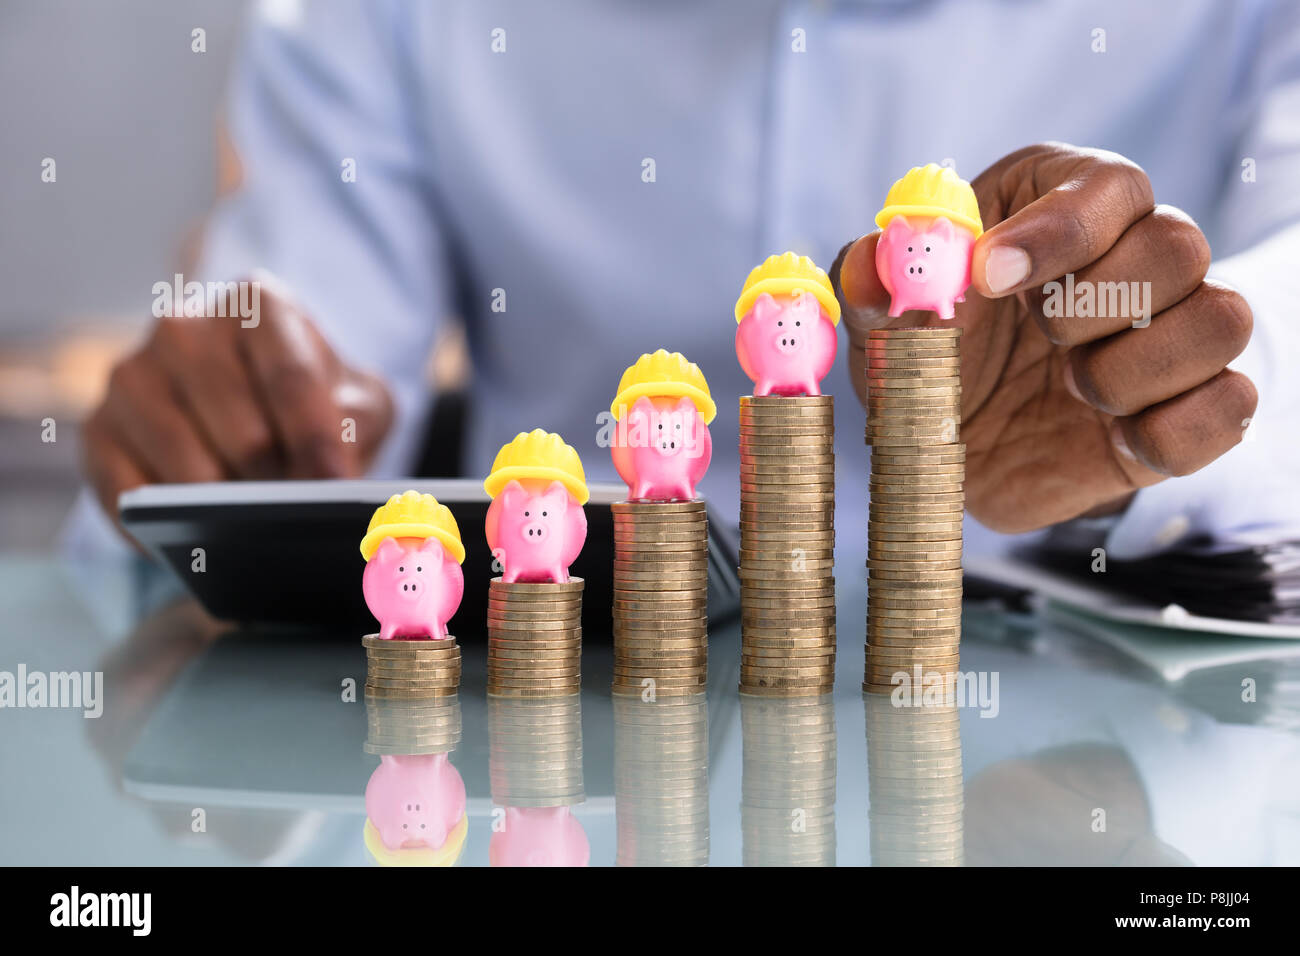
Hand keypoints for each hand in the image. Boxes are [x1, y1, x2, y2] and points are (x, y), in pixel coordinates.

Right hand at [82, 276, 393, 522]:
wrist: (253, 408)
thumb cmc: (313, 403)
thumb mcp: (359, 399)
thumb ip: (357, 423)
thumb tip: (334, 478)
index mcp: (256, 304)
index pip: (292, 379)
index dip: (317, 442)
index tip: (335, 487)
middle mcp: (184, 326)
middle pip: (244, 432)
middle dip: (279, 482)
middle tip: (300, 511)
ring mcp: (132, 375)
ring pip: (189, 469)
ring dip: (228, 508)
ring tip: (258, 524)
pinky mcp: (97, 429)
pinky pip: (132, 497)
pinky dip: (170, 527)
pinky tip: (202, 537)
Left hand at [832, 143, 1256, 532]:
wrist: (954, 449)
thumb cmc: (926, 357)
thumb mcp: (884, 321)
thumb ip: (875, 281)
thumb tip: (878, 260)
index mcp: (1062, 207)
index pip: (1109, 187)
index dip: (1058, 230)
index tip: (989, 276)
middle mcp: (1131, 258)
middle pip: (1179, 245)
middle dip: (1098, 303)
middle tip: (1042, 338)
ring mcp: (1168, 333)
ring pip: (1221, 320)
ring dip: (1135, 369)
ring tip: (1071, 388)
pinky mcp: (1187, 407)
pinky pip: (1231, 406)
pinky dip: (1171, 430)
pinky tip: (1113, 437)